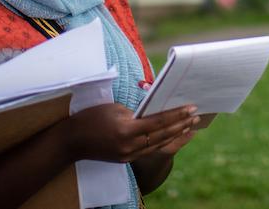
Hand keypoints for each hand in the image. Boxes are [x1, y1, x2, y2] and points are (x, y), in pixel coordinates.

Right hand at [65, 103, 198, 162]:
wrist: (71, 141)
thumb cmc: (92, 118)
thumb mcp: (115, 109)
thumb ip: (137, 112)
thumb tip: (155, 113)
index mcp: (127, 129)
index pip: (158, 121)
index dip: (176, 114)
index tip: (191, 108)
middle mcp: (130, 145)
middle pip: (162, 135)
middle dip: (181, 125)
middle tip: (196, 116)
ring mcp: (129, 155)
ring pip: (158, 145)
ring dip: (176, 135)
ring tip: (190, 126)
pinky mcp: (126, 159)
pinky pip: (149, 150)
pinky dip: (163, 142)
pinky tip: (172, 136)